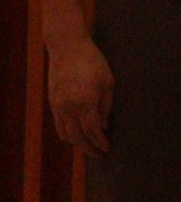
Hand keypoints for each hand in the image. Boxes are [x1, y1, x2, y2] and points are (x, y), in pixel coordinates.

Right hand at [46, 37, 112, 156]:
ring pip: (65, 134)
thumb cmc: (93, 62)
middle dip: (88, 148)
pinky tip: (78, 133)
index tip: (107, 148)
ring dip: (77, 142)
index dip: (99, 142)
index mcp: (85, 101)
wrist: (68, 47)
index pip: (92, 131)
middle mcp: (68, 107)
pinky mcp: (52, 102)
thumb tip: (103, 126)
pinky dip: (68, 132)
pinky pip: (58, 125)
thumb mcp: (108, 82)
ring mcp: (57, 105)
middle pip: (76, 137)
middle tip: (99, 154)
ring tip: (90, 144)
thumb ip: (106, 106)